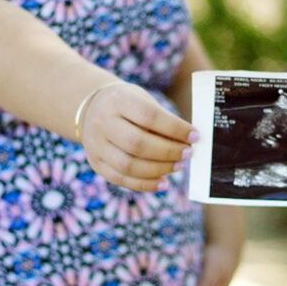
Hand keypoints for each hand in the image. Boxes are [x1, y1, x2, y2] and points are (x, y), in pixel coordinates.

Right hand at [79, 82, 197, 190]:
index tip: (195, 136)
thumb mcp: (142, 100)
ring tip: (178, 166)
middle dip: (168, 152)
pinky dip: (144, 184)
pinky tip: (163, 183)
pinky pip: (121, 179)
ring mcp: (96, 145)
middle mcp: (102, 123)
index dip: (175, 128)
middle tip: (188, 154)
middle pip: (137, 144)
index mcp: (117, 101)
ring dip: (159, 169)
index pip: (149, 116)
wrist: (91, 108)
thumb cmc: (128, 105)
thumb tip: (189, 142)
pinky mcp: (96, 163)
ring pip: (129, 165)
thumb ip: (163, 120)